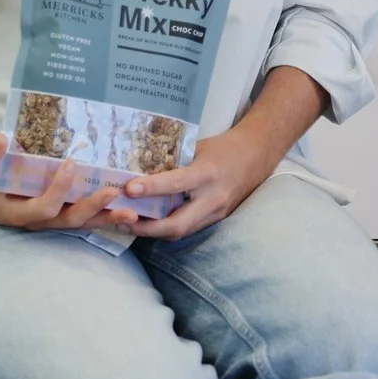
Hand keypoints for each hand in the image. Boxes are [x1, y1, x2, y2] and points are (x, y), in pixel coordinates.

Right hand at [0, 133, 125, 231]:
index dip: (58, 190)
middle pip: (69, 220)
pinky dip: (104, 216)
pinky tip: (127, 210)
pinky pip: (82, 219)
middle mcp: (37, 221)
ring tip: (134, 212)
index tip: (71, 165)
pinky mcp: (57, 215)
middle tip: (114, 192)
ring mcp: (49, 221)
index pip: (43, 207)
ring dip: (107, 218)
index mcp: (17, 212)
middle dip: (93, 208)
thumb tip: (2, 137)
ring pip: (81, 224)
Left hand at [113, 124, 276, 241]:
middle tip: (121, 220)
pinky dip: (167, 228)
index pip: (176, 184)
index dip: (151, 188)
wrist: (256, 157)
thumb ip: (173, 160)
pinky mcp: (216, 219)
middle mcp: (212, 198)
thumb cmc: (224, 147)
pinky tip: (151, 223)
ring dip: (153, 231)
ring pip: (181, 231)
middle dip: (147, 228)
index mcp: (207, 173)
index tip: (128, 189)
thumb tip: (140, 166)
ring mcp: (216, 212)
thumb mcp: (198, 147)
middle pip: (177, 224)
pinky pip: (188, 228)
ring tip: (129, 224)